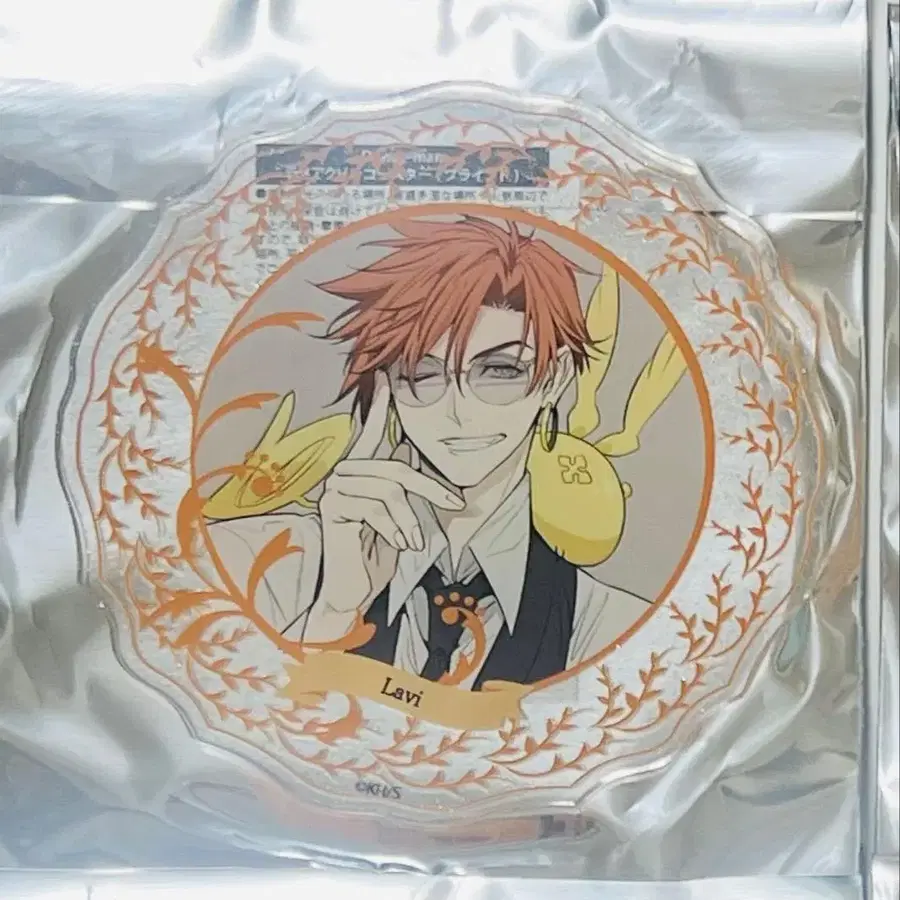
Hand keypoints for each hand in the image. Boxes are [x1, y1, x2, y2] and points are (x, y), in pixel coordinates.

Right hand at [305, 376, 464, 642]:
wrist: (353, 590)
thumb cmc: (376, 553)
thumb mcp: (398, 516)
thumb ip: (400, 487)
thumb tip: (407, 452)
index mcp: (361, 473)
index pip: (371, 432)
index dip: (380, 405)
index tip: (386, 376)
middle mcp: (344, 474)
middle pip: (396, 468)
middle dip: (431, 488)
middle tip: (456, 503)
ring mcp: (335, 489)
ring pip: (390, 488)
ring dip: (410, 519)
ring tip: (415, 542)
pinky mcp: (332, 507)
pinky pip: (375, 506)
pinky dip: (395, 528)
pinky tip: (400, 545)